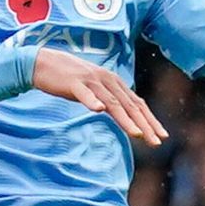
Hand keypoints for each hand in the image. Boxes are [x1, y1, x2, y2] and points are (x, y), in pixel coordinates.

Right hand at [32, 48, 168, 145]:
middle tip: (157, 142)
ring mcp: (90, 81)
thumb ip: (108, 98)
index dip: (150, 120)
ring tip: (137, 134)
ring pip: (112, 102)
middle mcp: (106, 80)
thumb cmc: (69, 79)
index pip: (137, 103)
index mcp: (113, 82)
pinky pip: (84, 94)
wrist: (42, 63)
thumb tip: (123, 114)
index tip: (162, 136)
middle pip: (129, 105)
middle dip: (145, 124)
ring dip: (126, 119)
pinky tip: (98, 110)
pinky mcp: (73, 83)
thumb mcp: (94, 88)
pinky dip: (92, 101)